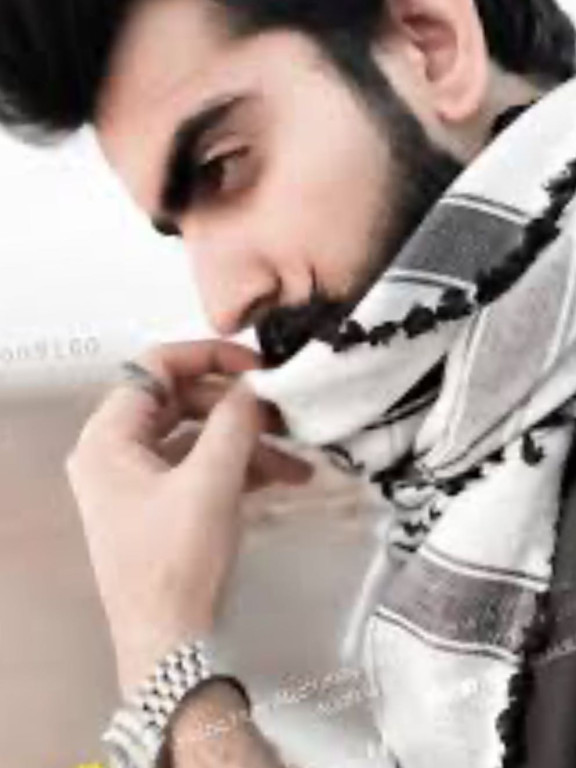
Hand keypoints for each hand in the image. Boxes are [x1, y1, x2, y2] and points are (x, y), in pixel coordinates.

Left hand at [64, 340, 313, 695]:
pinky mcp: (161, 504)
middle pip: (181, 402)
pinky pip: (200, 467)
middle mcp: (116, 452)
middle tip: (283, 410)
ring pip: (197, 437)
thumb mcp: (210, 483)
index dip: (209, 357)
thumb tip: (255, 385)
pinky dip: (239, 467)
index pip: (155, 368)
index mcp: (108, 438)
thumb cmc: (177, 563)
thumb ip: (234, 421)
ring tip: (297, 456)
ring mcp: (137, 480)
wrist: (171, 645)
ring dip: (248, 442)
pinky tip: (283, 476)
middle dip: (237, 407)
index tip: (256, 366)